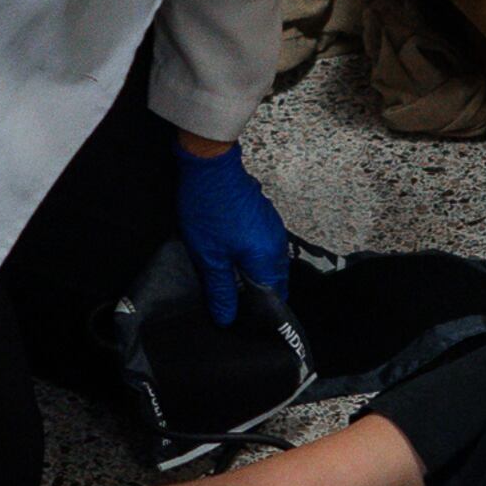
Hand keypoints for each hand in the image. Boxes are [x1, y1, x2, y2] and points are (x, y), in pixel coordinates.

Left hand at [173, 134, 289, 324]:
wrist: (210, 164)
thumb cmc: (209, 210)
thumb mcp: (209, 256)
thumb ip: (220, 290)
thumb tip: (226, 318)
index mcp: (267, 258)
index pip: (274, 296)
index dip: (259, 312)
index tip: (243, 320)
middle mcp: (276, 244)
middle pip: (273, 280)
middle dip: (257, 295)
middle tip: (234, 305)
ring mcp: (272, 227)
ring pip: (268, 262)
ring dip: (253, 275)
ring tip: (230, 284)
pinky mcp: (263, 215)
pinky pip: (263, 246)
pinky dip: (252, 258)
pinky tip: (232, 258)